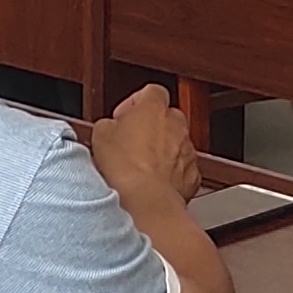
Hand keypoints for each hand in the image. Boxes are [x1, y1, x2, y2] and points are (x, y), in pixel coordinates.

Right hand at [88, 83, 197, 208]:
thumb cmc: (125, 167)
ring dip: (162, 151)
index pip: (151, 91)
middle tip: (131, 142)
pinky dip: (171, 173)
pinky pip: (182, 168)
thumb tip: (108, 129)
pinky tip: (152, 183)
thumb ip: (108, 124)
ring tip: (140, 167)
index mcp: (154, 108)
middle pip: (166, 117)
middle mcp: (176, 125)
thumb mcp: (100, 135)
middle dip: (151, 127)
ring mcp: (188, 150)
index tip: (124, 117)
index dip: (136, 102)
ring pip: (176, 143)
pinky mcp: (192, 175)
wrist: (146, 200)